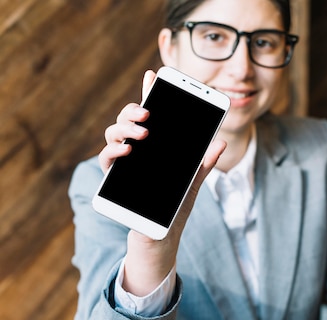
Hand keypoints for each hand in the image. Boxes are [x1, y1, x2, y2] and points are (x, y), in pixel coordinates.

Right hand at [100, 70, 225, 295]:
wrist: (162, 237)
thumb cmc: (176, 208)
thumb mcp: (193, 183)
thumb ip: (203, 164)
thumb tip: (219, 144)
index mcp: (155, 147)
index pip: (150, 116)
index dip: (150, 94)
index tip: (154, 74)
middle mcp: (137, 150)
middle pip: (129, 120)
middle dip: (136, 110)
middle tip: (149, 113)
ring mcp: (124, 163)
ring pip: (114, 133)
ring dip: (125, 128)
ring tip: (143, 132)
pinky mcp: (115, 179)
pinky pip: (107, 159)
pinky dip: (115, 150)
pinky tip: (128, 150)